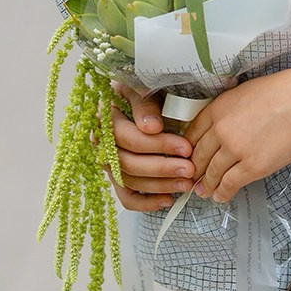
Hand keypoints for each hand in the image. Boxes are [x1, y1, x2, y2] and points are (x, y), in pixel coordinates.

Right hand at [109, 85, 196, 211]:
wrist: (140, 94)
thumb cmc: (143, 89)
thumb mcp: (143, 87)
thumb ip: (145, 104)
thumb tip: (151, 127)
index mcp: (105, 118)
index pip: (129, 138)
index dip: (158, 145)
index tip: (185, 147)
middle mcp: (101, 143)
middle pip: (128, 163)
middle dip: (162, 168)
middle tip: (189, 169)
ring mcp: (108, 161)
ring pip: (129, 181)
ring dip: (159, 185)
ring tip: (185, 183)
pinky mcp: (117, 176)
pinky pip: (126, 196)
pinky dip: (145, 202)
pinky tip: (166, 200)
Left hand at [187, 67, 290, 203]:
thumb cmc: (285, 92)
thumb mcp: (246, 92)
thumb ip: (230, 109)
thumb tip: (224, 124)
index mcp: (218, 108)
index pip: (192, 133)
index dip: (189, 149)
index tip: (189, 157)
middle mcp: (221, 130)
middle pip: (199, 156)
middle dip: (195, 170)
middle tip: (193, 179)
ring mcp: (235, 150)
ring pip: (212, 173)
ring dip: (207, 185)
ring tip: (204, 191)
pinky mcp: (252, 166)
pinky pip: (230, 184)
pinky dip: (223, 192)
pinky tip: (221, 196)